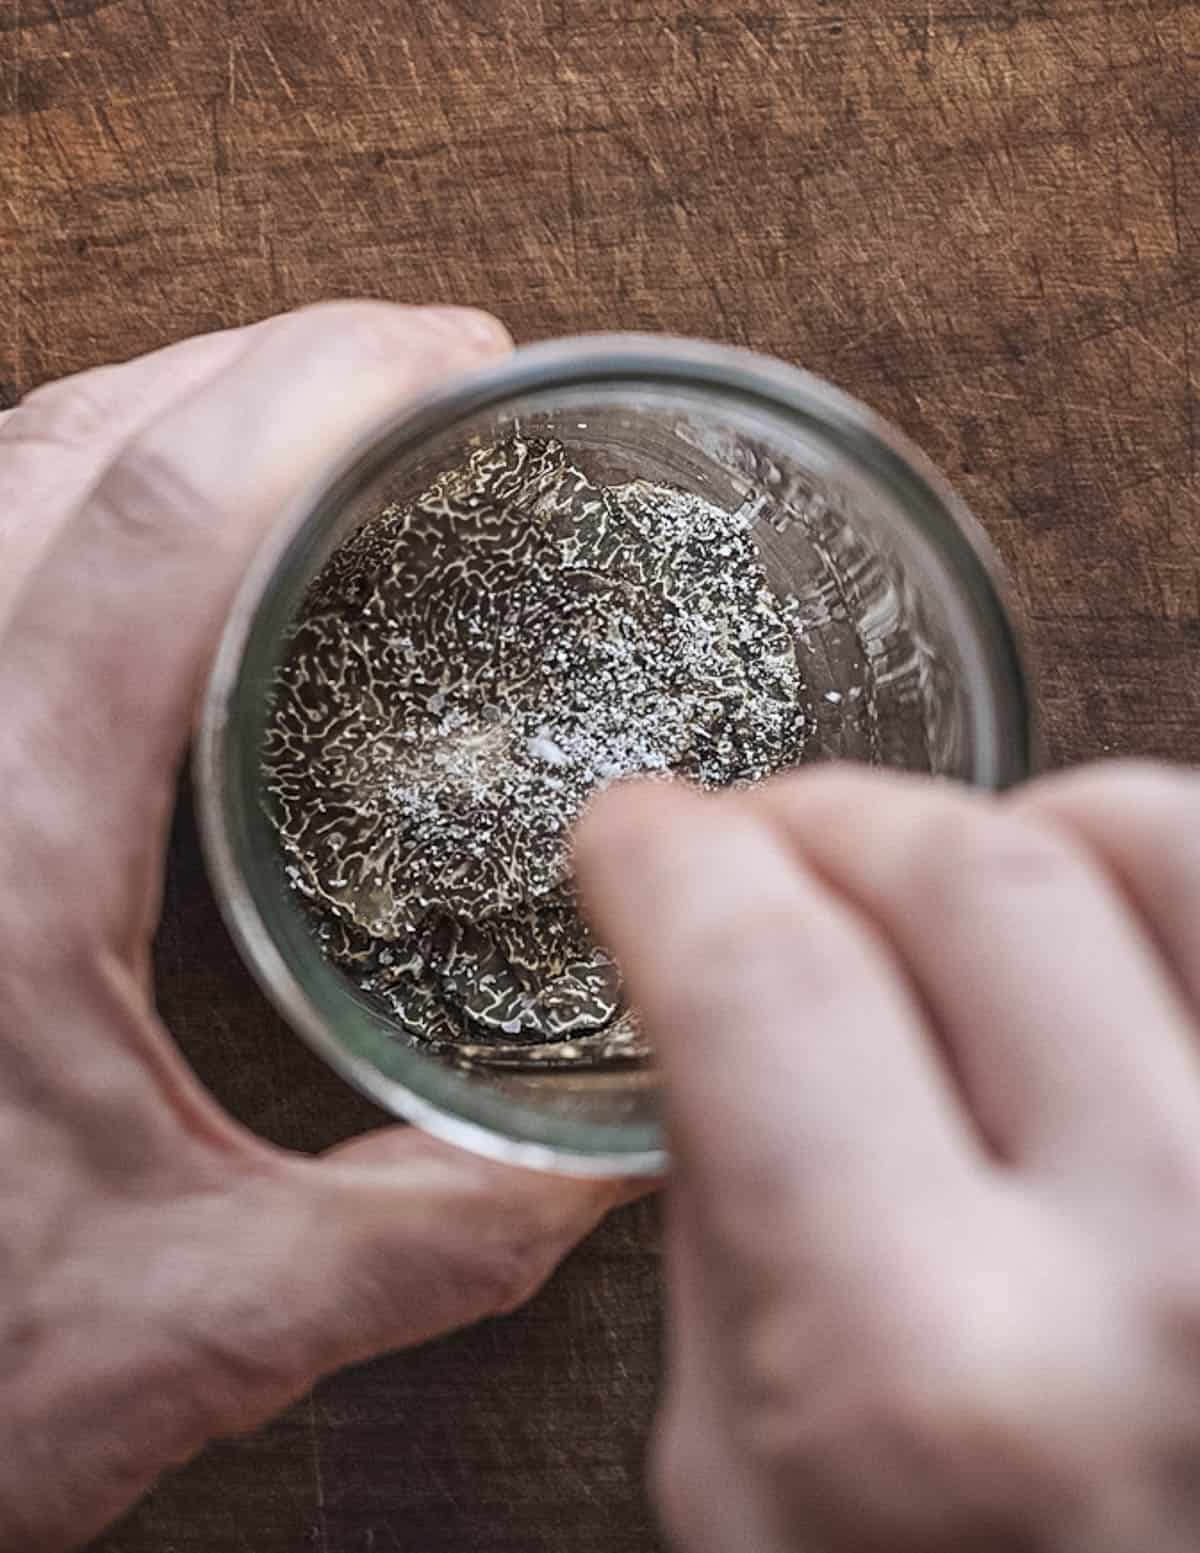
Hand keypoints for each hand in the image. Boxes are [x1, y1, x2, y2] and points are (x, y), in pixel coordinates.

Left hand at [0, 303, 630, 1552]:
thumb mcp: (190, 1320)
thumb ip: (419, 1235)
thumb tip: (607, 1160)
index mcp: (4, 853)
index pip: (156, 534)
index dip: (316, 401)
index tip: (456, 360)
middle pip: (67, 445)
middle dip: (261, 363)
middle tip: (424, 366)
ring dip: (165, 402)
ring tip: (321, 408)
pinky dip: (80, 485)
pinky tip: (170, 529)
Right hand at [579, 763, 1199, 1552]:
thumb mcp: (745, 1484)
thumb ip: (723, 1214)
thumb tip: (708, 995)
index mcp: (918, 1367)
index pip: (759, 979)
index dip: (667, 859)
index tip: (639, 836)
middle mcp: (1153, 1265)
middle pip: (953, 869)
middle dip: (816, 818)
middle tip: (767, 847)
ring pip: (1140, 835)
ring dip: (997, 821)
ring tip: (929, 886)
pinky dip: (1137, 870)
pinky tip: (1073, 941)